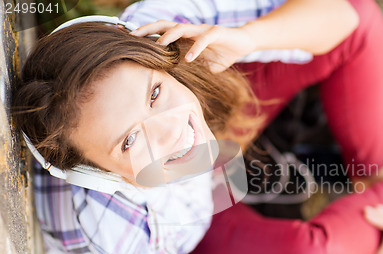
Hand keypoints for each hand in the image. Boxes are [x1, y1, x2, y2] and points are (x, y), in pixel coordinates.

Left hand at [130, 20, 256, 72]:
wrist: (244, 43)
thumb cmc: (221, 55)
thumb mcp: (202, 66)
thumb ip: (188, 71)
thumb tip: (174, 87)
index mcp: (184, 37)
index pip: (160, 32)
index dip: (144, 34)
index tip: (127, 39)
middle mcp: (190, 30)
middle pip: (164, 25)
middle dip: (148, 29)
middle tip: (132, 36)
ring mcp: (202, 30)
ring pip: (180, 28)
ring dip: (168, 37)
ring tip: (159, 47)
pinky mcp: (217, 33)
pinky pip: (203, 39)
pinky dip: (195, 49)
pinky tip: (188, 59)